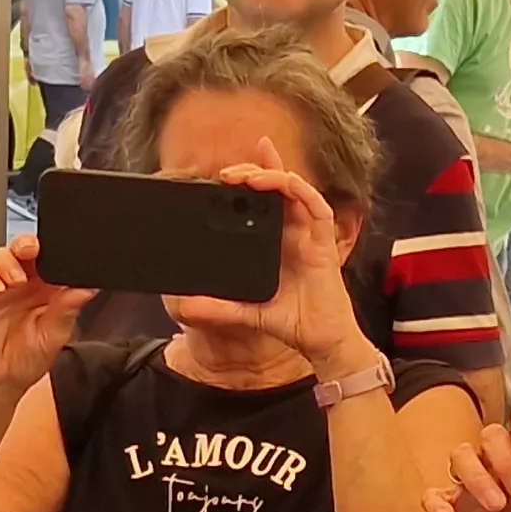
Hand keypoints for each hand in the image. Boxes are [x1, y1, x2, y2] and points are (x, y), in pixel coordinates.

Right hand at [0, 235, 96, 400]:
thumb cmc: (27, 361)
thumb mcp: (56, 336)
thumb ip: (68, 309)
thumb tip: (88, 288)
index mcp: (49, 290)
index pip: (53, 260)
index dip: (56, 251)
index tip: (60, 253)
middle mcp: (25, 284)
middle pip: (25, 248)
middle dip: (27, 243)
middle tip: (31, 250)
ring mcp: (2, 286)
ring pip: (1, 255)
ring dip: (8, 261)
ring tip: (15, 280)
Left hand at [175, 150, 357, 362]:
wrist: (321, 342)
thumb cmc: (293, 323)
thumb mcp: (247, 313)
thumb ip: (219, 308)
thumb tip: (186, 307)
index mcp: (276, 242)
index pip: (263, 200)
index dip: (250, 178)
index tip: (224, 169)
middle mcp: (294, 232)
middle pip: (277, 186)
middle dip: (254, 171)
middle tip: (227, 172)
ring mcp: (310, 234)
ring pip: (295, 189)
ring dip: (273, 176)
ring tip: (248, 177)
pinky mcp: (325, 242)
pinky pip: (317, 206)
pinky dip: (302, 191)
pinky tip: (284, 184)